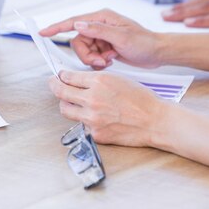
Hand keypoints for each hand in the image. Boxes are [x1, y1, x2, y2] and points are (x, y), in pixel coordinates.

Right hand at [39, 9, 162, 69]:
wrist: (157, 53)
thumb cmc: (144, 43)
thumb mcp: (122, 36)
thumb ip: (98, 30)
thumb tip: (78, 24)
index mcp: (102, 18)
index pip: (73, 22)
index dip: (57, 27)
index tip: (43, 33)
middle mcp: (99, 25)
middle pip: (78, 41)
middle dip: (87, 54)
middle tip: (101, 62)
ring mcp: (102, 36)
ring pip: (84, 51)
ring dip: (94, 60)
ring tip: (109, 61)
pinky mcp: (104, 46)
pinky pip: (92, 56)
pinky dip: (99, 62)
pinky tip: (111, 61)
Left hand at [49, 70, 166, 145]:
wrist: (155, 120)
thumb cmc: (141, 99)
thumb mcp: (117, 79)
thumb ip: (95, 79)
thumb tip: (77, 80)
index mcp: (99, 81)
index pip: (68, 77)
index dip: (61, 76)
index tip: (59, 76)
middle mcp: (92, 98)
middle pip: (61, 92)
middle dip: (54, 86)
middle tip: (53, 84)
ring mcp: (92, 118)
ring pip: (65, 109)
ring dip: (65, 104)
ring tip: (69, 101)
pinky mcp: (95, 133)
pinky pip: (81, 124)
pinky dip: (84, 119)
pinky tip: (94, 116)